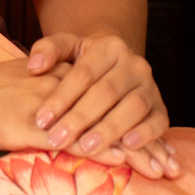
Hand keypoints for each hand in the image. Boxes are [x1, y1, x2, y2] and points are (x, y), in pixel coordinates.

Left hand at [26, 32, 176, 179]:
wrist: (116, 66)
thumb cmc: (83, 62)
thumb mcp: (66, 48)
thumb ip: (47, 50)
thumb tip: (34, 66)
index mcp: (109, 47)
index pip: (83, 73)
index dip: (62, 97)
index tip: (41, 119)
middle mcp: (134, 65)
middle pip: (107, 92)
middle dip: (80, 118)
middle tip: (57, 139)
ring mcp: (150, 86)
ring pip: (133, 107)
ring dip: (109, 129)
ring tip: (86, 148)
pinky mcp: (160, 108)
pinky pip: (159, 122)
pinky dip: (145, 135)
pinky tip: (126, 146)